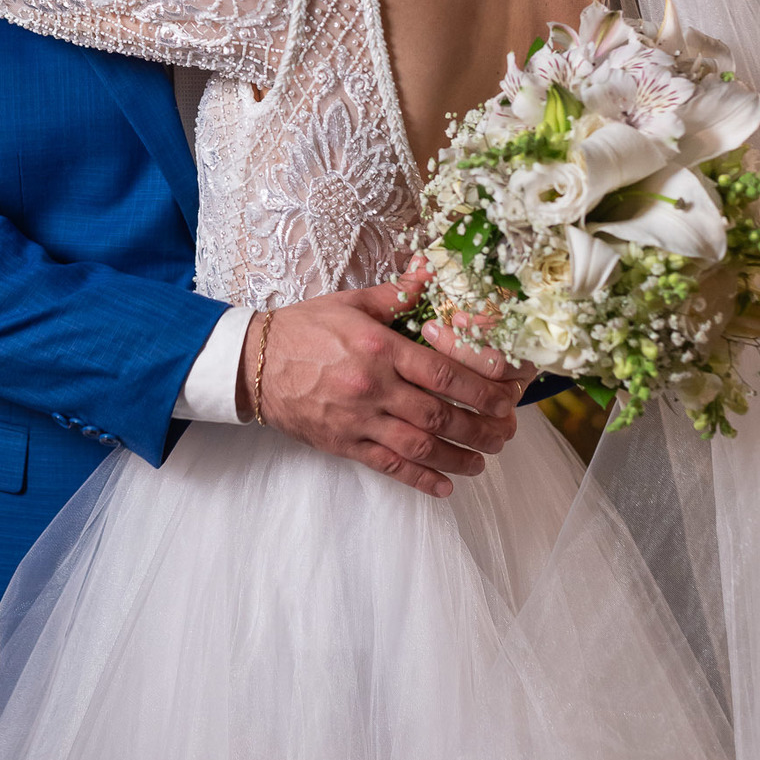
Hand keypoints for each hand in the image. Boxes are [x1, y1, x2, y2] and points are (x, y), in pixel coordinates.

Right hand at [237, 285, 523, 497]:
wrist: (254, 362)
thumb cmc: (304, 329)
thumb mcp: (350, 303)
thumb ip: (395, 295)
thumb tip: (428, 273)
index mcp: (379, 348)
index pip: (442, 370)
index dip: (480, 386)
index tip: (505, 396)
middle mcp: (373, 386)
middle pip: (438, 413)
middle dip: (479, 426)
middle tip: (504, 433)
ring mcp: (358, 419)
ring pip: (419, 445)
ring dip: (458, 456)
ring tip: (483, 461)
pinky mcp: (343, 443)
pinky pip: (388, 465)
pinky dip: (420, 478)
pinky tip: (445, 486)